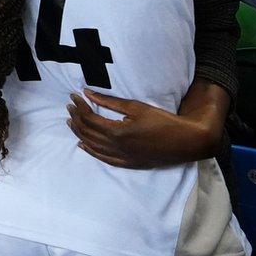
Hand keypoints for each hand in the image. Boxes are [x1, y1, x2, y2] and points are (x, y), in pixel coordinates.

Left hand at [67, 90, 218, 168]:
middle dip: (76, 118)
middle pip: (88, 132)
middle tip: (70, 106)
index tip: (73, 96)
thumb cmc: (163, 121)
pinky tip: (82, 144)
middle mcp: (116, 147)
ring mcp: (121, 157)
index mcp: (117, 132)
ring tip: (71, 121)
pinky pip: (103, 158)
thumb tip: (87, 92)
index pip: (89, 118)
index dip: (79, 106)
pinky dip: (90, 151)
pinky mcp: (128, 163)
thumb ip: (109, 102)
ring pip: (92, 145)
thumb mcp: (136, 107)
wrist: (185, 142)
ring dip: (79, 133)